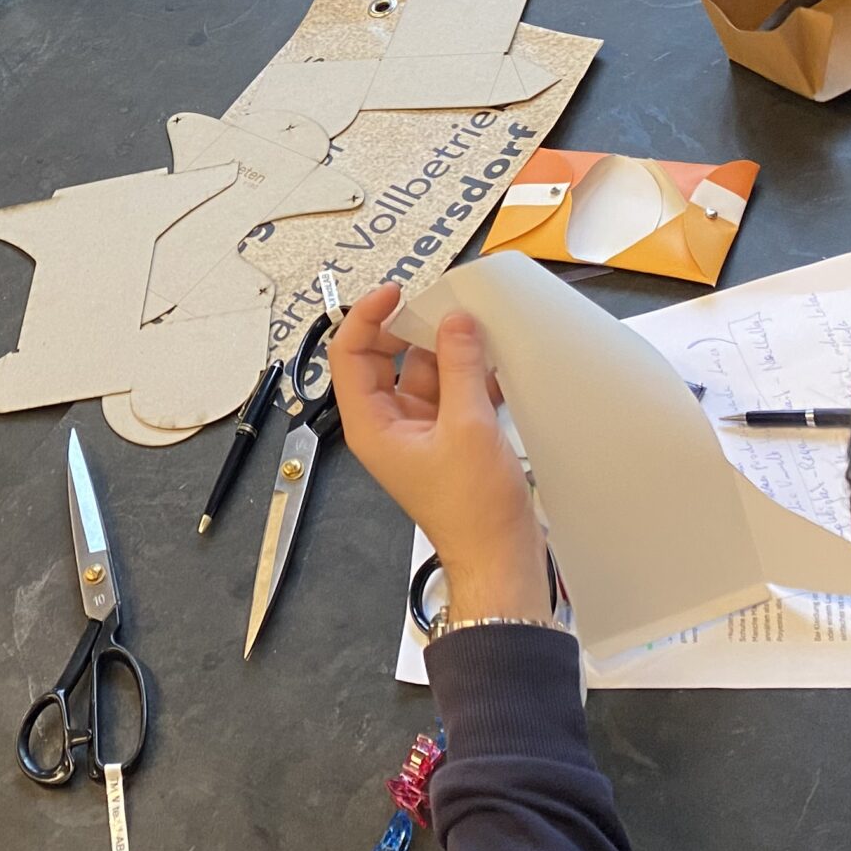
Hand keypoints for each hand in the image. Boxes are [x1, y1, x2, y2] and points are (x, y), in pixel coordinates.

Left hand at [331, 292, 547, 624]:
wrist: (501, 559)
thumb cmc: (473, 513)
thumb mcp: (468, 427)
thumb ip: (460, 367)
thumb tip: (454, 322)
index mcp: (372, 424)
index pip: (349, 354)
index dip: (367, 316)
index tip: (396, 292)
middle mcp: (387, 425)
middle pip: (385, 357)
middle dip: (412, 330)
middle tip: (443, 308)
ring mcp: (417, 431)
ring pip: (423, 372)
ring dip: (449, 351)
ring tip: (477, 332)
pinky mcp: (447, 438)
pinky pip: (450, 392)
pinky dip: (469, 376)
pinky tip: (494, 366)